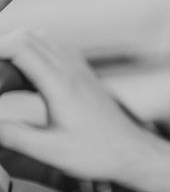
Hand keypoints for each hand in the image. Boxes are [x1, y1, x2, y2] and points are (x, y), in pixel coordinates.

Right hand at [0, 30, 158, 181]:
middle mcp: (72, 70)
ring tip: (2, 72)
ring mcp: (82, 71)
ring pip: (44, 40)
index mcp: (60, 84)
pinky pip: (58, 50)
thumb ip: (12, 136)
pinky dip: (37, 52)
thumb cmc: (99, 154)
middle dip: (1, 47)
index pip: (19, 47)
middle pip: (28, 37)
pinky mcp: (87, 76)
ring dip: (18, 47)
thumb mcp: (49, 150)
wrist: (134, 153)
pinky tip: (28, 73)